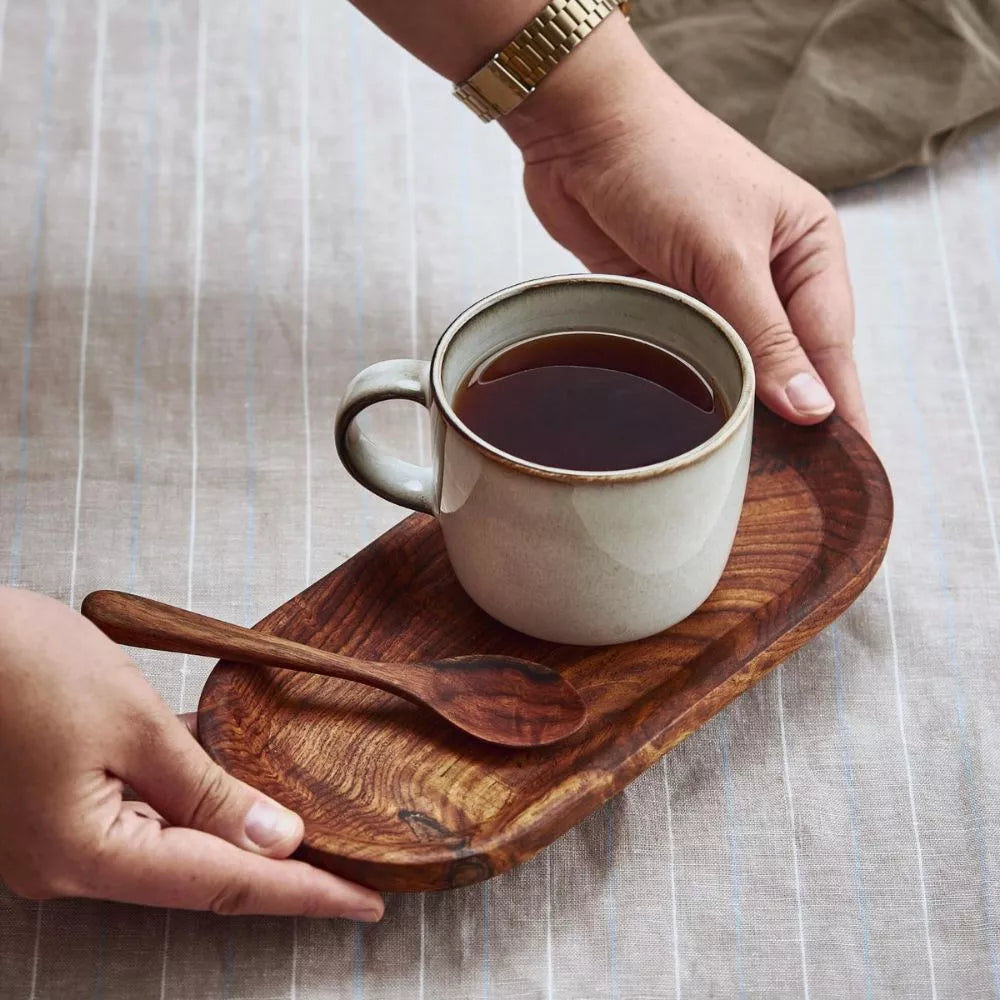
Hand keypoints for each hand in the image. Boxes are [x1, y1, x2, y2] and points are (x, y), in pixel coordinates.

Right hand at [0, 587, 383, 919]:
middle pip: (196, 875)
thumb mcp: (135, 723)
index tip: (365, 904)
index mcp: (85, 855)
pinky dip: (188, 806)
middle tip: (349, 866)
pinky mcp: (51, 814)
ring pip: (168, 847)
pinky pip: (138, 820)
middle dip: (275, 869)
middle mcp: (65, 867)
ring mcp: (53, 845)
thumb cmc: (22, 667)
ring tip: (308, 833)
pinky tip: (231, 784)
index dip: (303, 894)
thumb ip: (207, 788)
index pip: (223, 886)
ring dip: (234, 836)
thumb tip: (275, 838)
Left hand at [504, 16, 868, 438]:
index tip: (843, 465)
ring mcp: (714, 293)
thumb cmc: (664, 165)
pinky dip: (690, 392)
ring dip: (733, 411)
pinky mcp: (667, 305)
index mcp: (807, 250)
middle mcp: (767, 275)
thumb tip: (811, 408)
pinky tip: (693, 432)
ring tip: (740, 474)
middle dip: (784, 419)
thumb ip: (764, 336)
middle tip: (789, 486)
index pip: (830, 344)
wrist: (581, 132)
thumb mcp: (725, 253)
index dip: (837, 406)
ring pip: (735, 368)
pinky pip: (688, 360)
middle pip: (785, 364)